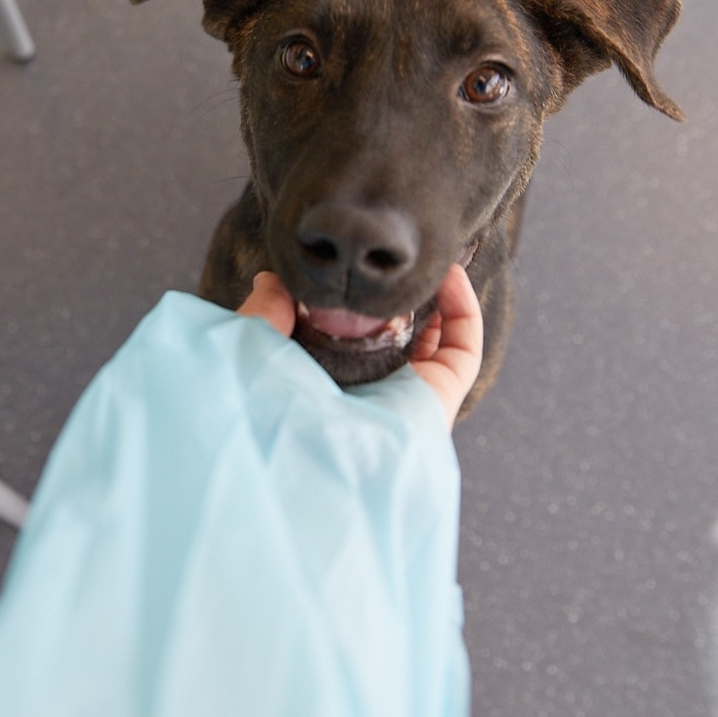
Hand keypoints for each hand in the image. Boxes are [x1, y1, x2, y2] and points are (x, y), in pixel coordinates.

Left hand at [236, 265, 483, 428]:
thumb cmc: (269, 413)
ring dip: (441, 296)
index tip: (359, 264)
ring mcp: (407, 396)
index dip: (361, 300)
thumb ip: (263, 314)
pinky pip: (463, 350)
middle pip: (397, 336)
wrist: (301, 460)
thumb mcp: (253, 351)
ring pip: (437, 341)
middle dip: (406, 295)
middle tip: (405, 258)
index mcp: (324, 382)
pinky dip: (463, 309)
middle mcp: (368, 390)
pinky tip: (449, 274)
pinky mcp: (439, 399)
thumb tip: (270, 280)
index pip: (348, 336)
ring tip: (433, 256)